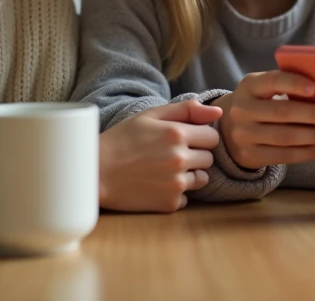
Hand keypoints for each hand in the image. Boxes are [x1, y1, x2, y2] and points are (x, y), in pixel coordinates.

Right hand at [99, 99, 223, 212]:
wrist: (95, 173)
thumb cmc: (122, 140)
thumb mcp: (150, 116)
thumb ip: (187, 110)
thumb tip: (219, 113)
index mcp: (178, 134)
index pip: (212, 137)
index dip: (199, 137)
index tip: (181, 139)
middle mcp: (180, 159)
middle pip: (209, 158)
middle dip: (195, 155)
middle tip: (169, 154)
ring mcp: (176, 184)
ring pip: (202, 179)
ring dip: (189, 175)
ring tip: (163, 170)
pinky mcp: (169, 204)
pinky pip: (187, 198)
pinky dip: (175, 192)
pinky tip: (156, 185)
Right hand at [212, 71, 314, 169]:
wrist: (228, 129)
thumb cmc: (258, 103)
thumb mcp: (262, 89)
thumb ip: (285, 86)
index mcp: (249, 86)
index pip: (272, 81)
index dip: (293, 84)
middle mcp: (242, 109)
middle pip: (281, 112)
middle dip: (313, 114)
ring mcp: (244, 134)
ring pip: (285, 137)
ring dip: (314, 136)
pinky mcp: (249, 155)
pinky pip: (283, 155)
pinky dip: (307, 153)